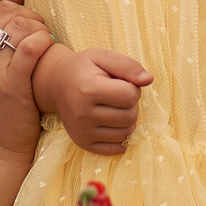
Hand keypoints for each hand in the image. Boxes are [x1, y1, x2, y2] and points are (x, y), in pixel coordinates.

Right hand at [0, 0, 54, 159]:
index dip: (3, 8)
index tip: (16, 21)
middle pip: (0, 11)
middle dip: (22, 14)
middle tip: (34, 28)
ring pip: (18, 24)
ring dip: (36, 25)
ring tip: (42, 37)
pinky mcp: (11, 84)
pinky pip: (31, 45)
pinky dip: (43, 39)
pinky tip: (46, 45)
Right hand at [37, 46, 152, 155]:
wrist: (56, 84)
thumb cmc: (84, 68)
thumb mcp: (103, 57)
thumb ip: (128, 66)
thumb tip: (149, 79)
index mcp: (88, 89)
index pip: (130, 95)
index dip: (132, 87)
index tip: (121, 82)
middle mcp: (83, 113)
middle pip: (130, 116)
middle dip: (131, 104)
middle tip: (118, 95)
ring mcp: (82, 131)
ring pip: (126, 133)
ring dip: (127, 120)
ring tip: (114, 107)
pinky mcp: (83, 143)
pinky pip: (116, 148)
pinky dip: (120, 136)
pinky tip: (112, 123)